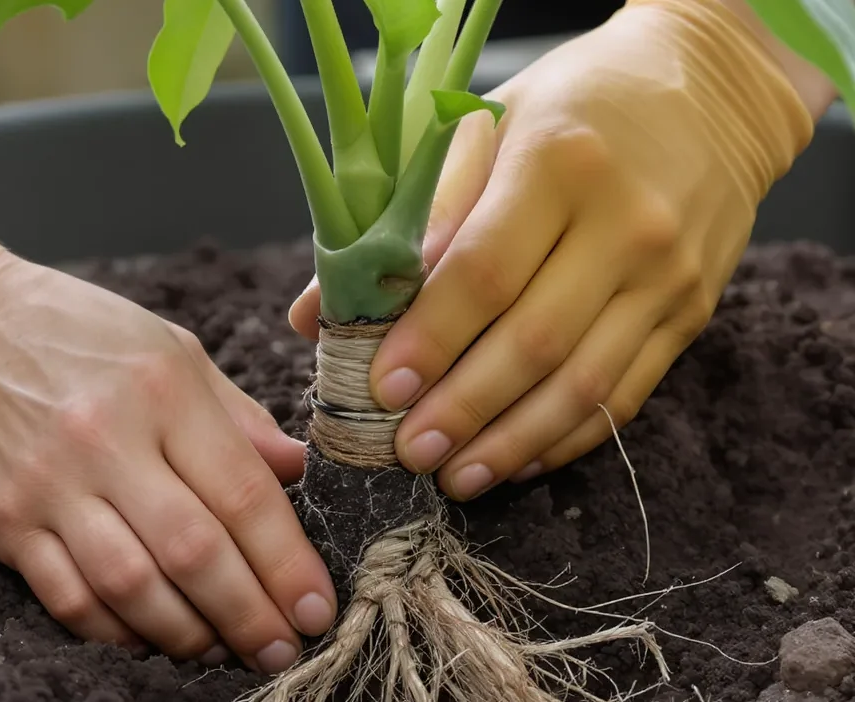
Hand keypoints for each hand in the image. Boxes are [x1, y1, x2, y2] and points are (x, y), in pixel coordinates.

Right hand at [0, 251, 335, 672]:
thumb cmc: (73, 331)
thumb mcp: (170, 347)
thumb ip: (235, 415)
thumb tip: (296, 469)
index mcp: (164, 390)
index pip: (243, 493)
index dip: (288, 561)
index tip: (317, 606)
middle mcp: (107, 439)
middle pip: (195, 552)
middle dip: (250, 614)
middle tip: (283, 651)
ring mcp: (49, 484)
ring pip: (133, 586)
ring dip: (188, 633)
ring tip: (223, 650)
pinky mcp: (3, 519)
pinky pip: (68, 596)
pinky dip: (116, 630)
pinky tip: (150, 637)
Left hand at [291, 0, 815, 498]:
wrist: (713, 89)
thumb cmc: (577, 102)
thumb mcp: (488, 124)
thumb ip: (410, 218)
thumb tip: (321, 311)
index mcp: (559, 162)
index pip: (483, 271)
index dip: (429, 338)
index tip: (380, 388)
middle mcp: (624, 224)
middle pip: (532, 342)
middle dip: (462, 409)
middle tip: (408, 452)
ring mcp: (667, 276)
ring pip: (581, 385)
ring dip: (511, 442)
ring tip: (455, 477)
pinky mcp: (691, 313)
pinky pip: (625, 394)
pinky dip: (566, 437)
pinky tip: (519, 460)